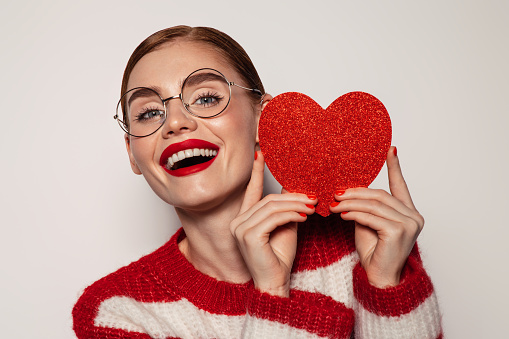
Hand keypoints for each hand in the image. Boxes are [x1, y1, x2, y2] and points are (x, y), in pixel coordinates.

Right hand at [230, 151, 316, 296]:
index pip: (251, 190)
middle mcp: (237, 222)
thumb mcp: (284, 226)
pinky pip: (274, 218)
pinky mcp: (249, 236)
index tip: (262, 153)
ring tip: (312, 205)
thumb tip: (294, 187)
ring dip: (295, 204)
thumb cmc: (279, 258)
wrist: (275, 283)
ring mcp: (240, 229)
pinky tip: (304, 216)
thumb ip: (286, 208)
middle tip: (312, 195)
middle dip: (292, 196)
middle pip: (267, 199)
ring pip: (272, 206)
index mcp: (243, 218)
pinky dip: (292, 214)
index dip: (256, 172)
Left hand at [329, 146, 423, 287]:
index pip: (401, 185)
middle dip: (355, 192)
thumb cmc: (374, 252)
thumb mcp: (368, 224)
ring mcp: (408, 224)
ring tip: (334, 203)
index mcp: (409, 212)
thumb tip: (349, 191)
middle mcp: (413, 216)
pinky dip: (353, 214)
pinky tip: (341, 214)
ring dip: (350, 203)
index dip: (395, 167)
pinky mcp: (398, 232)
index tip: (390, 149)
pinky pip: (370, 217)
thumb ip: (366, 207)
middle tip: (335, 192)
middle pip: (380, 195)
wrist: (379, 278)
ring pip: (373, 205)